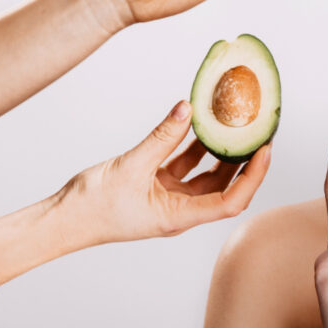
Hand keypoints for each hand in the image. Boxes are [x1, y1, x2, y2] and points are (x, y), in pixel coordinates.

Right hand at [58, 100, 271, 244]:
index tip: (264, 151)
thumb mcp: (131, 166)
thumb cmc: (93, 207)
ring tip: (236, 127)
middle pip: (225, 187)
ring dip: (220, 152)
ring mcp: (170, 199)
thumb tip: (188, 108)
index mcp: (180, 216)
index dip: (253, 177)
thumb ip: (162, 137)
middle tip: (259, 134)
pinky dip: (194, 147)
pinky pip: (184, 166)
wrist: (62, 219)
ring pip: (206, 175)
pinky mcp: (157, 187)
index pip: (231, 201)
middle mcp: (181, 210)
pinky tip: (200, 126)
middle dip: (245, 162)